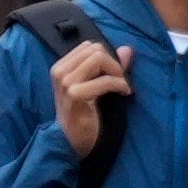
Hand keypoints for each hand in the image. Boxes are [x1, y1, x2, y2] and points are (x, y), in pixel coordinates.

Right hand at [47, 27, 129, 153]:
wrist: (71, 142)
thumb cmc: (82, 115)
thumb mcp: (94, 86)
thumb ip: (109, 66)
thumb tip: (127, 49)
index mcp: (60, 67)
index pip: (89, 46)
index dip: (107, 57)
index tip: (115, 74)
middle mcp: (60, 71)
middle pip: (95, 49)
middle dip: (114, 63)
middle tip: (121, 81)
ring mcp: (65, 82)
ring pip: (99, 58)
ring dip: (117, 73)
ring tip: (122, 87)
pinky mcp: (74, 95)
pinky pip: (105, 80)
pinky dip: (119, 84)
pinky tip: (124, 93)